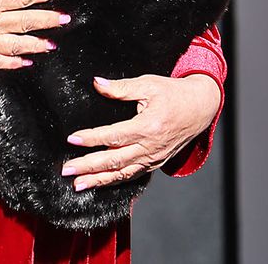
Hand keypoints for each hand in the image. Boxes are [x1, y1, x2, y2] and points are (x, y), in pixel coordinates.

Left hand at [62, 74, 222, 190]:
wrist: (201, 108)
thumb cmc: (173, 94)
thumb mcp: (148, 84)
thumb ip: (121, 88)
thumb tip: (96, 83)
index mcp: (148, 127)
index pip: (113, 136)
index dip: (90, 139)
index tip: (71, 139)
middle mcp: (151, 147)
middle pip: (114, 161)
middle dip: (88, 166)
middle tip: (66, 170)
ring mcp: (154, 159)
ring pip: (122, 173)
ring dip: (98, 180)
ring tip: (78, 184)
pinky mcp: (156, 163)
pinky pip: (133, 175)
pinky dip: (115, 181)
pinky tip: (100, 183)